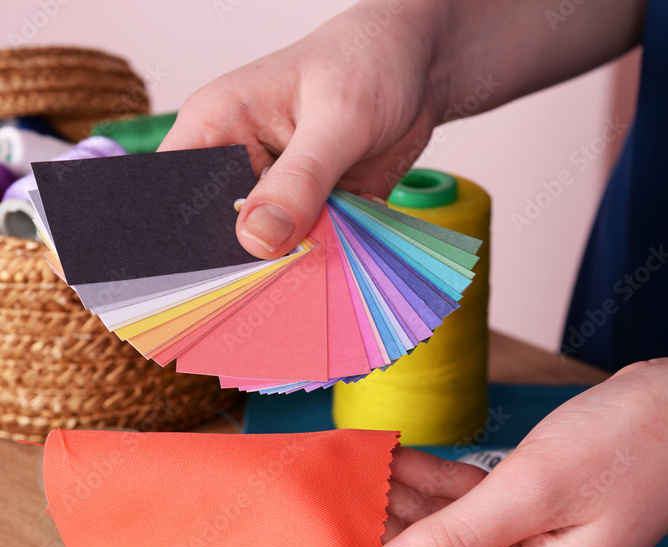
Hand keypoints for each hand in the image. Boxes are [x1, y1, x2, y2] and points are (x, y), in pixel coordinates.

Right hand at [160, 0, 443, 257]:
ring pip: (259, 251)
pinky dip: (314, 265)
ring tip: (300, 283)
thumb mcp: (338, 118)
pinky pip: (300, 254)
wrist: (420, 67)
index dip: (182, 237)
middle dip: (238, 263)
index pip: (175, 192)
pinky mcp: (305, 215)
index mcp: (217, 127)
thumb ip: (300, 179)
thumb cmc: (369, 61)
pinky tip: (328, 273)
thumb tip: (258, 239)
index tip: (211, 274)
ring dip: (282, 269)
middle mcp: (236, 167)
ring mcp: (272, 195)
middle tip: (267, 284)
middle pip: (215, 233)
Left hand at [364, 360, 667, 546]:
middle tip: (332, 506)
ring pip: (435, 543)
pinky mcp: (513, 518)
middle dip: (380, 546)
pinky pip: (455, 511)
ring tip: (352, 474)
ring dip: (398, 508)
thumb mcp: (532, 492)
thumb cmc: (626, 449)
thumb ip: (453, 540)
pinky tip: (390, 457)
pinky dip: (426, 486)